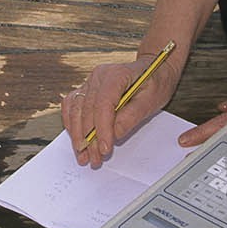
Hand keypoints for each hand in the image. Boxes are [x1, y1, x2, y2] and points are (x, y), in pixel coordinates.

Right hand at [62, 50, 182, 167]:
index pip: (103, 104)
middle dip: (89, 139)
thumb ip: (132, 117)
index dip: (102, 129)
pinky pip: (71, 106)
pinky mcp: (86, 89)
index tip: (105, 149)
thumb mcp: (151, 101)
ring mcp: (90, 81)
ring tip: (83, 155)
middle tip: (95, 159)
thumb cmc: (155, 82)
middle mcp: (98, 76)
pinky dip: (71, 123)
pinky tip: (76, 138)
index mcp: (116, 75)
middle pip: (86, 110)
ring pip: (74, 109)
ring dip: (77, 135)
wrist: (154, 68)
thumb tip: (114, 135)